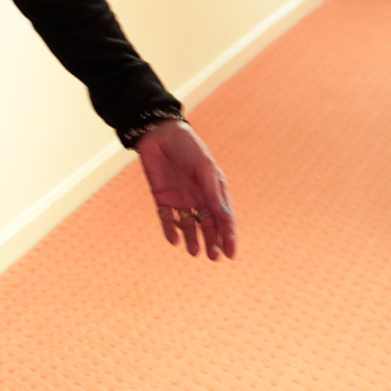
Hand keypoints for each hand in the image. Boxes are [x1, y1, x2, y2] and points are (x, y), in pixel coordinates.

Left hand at [134, 119, 236, 260]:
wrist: (160, 134)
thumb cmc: (188, 148)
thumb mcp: (204, 168)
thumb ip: (212, 192)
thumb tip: (225, 217)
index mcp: (214, 191)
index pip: (224, 219)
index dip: (228, 236)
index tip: (230, 254)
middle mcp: (199, 198)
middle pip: (208, 226)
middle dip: (212, 242)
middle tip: (213, 257)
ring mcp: (181, 200)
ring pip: (189, 226)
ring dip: (192, 240)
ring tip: (194, 252)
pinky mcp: (162, 198)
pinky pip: (167, 219)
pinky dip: (171, 230)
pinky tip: (174, 240)